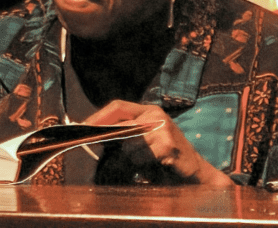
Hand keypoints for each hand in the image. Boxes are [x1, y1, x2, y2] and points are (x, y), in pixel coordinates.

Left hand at [84, 100, 232, 185]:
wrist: (195, 171)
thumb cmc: (166, 157)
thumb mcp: (144, 141)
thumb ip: (124, 134)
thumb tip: (95, 135)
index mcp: (149, 111)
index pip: (118, 106)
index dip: (98, 116)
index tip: (82, 126)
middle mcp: (156, 115)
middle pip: (121, 124)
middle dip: (107, 137)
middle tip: (97, 146)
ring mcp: (162, 128)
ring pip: (128, 144)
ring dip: (130, 157)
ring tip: (143, 162)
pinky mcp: (166, 145)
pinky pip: (140, 156)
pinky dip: (141, 164)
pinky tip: (152, 166)